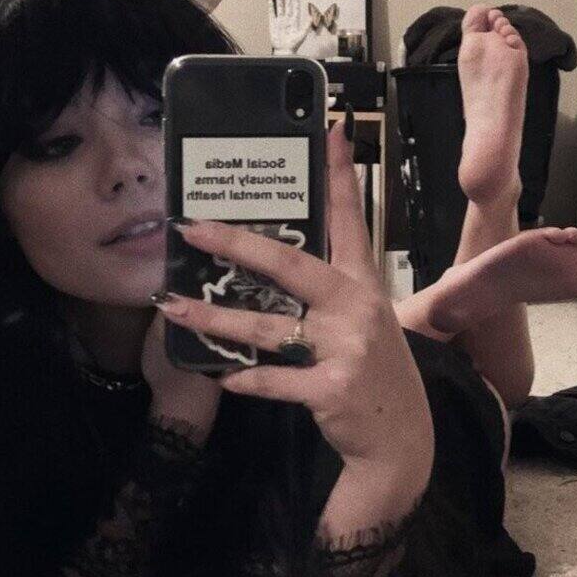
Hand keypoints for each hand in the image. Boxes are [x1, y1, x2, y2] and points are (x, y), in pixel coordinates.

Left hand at [153, 122, 434, 493]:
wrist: (401, 444)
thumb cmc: (377, 376)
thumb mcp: (369, 324)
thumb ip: (333, 294)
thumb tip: (279, 265)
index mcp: (365, 285)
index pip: (350, 221)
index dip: (340, 176)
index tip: (331, 131)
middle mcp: (357, 308)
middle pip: (290, 264)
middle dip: (237, 243)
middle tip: (192, 226)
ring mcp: (345, 348)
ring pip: (266, 326)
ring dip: (213, 318)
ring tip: (174, 306)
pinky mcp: (330, 389)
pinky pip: (272, 378)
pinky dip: (244, 378)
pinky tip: (221, 375)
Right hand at [269, 0, 304, 55]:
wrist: (284, 50)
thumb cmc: (294, 44)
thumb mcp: (302, 34)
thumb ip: (307, 25)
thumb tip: (312, 17)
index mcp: (294, 21)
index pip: (295, 9)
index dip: (296, 2)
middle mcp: (287, 20)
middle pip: (288, 6)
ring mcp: (280, 22)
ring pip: (280, 8)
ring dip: (280, 1)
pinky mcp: (273, 24)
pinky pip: (271, 14)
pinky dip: (271, 8)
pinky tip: (270, 2)